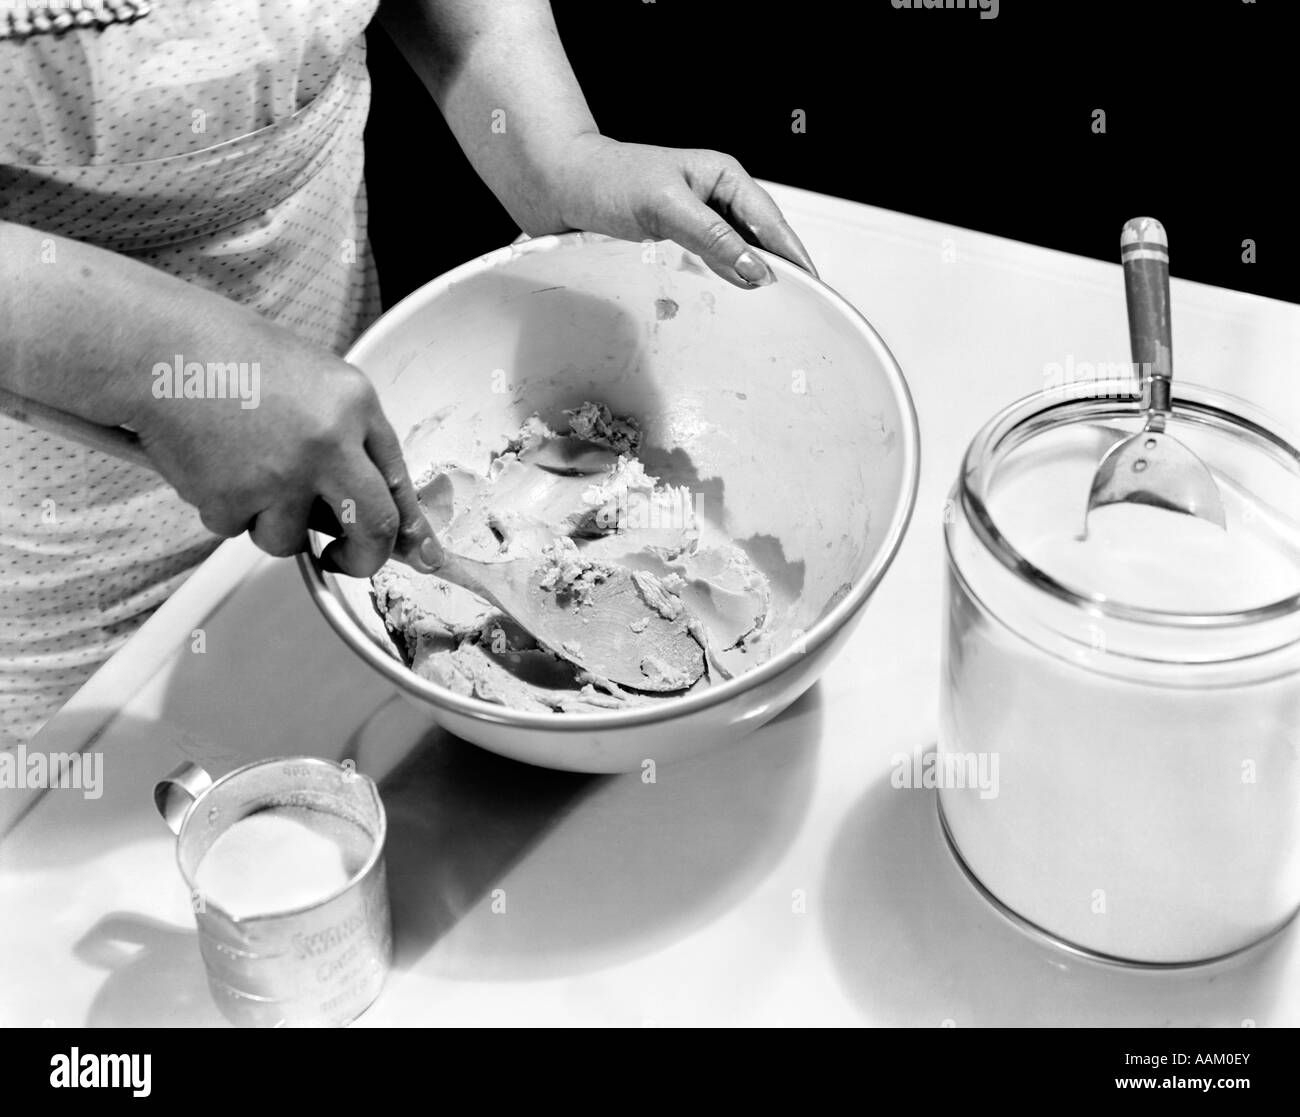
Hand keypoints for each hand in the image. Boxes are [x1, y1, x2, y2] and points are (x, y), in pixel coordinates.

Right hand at [132, 317, 440, 577]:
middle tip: (343, 559)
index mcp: (355, 404)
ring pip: (292, 538)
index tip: (420, 555)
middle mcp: (329, 442)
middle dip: (363, 558)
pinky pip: (237, 528)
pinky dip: (224, 508)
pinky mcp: (232, 498)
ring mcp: (282, 474)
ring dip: (272, 522)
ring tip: (245, 470)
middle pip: (373, 527)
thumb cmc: (230, 355)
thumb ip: (347, 437)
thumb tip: (367, 500)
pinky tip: (212, 463)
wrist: (157, 347)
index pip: (400, 480)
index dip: (410, 527)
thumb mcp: (313, 381)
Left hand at [550, 135, 817, 288]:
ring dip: (748, 281)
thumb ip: (712, 238)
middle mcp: (714, 198)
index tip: (813, 284)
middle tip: (800, 308)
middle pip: (758, 240)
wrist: (559, 187)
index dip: (793, 254)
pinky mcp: (676, 241)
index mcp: (722, 176)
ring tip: (771, 312)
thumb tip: (753, 268)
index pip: (771, 221)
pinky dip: (721, 284)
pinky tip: (727, 301)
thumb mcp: (665, 206)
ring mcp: (696, 221)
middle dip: (777, 270)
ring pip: (735, 256)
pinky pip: (710, 266)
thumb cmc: (606, 180)